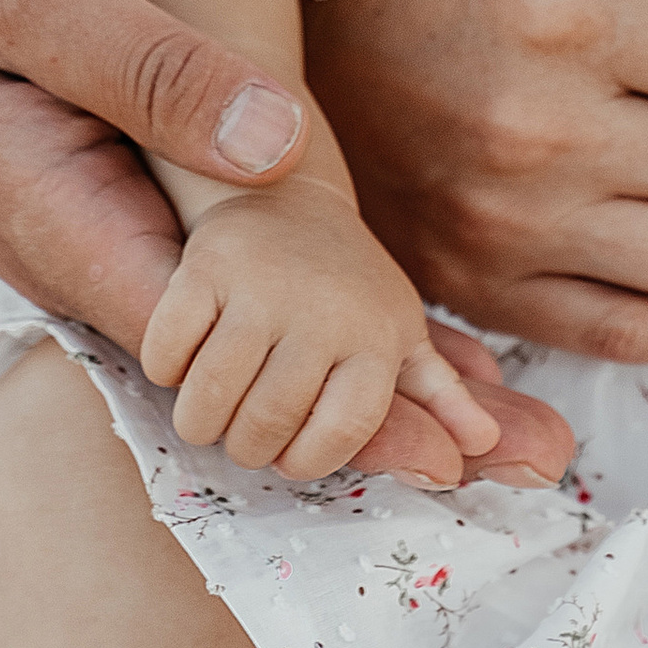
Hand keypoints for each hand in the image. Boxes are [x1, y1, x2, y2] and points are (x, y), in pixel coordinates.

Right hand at [143, 176, 507, 483]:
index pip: (340, 434)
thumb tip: (480, 442)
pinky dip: (167, 370)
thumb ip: (438, 393)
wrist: (287, 188)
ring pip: (212, 401)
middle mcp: (324, 311)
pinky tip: (183, 362)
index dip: (306, 459)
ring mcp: (262, 287)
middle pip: (268, 425)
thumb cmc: (345, 280)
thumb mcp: (399, 331)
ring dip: (202, 421)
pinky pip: (169, 354)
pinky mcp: (205, 265)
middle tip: (243, 436)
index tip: (291, 456)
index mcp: (377, 335)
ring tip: (210, 413)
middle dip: (248, 446)